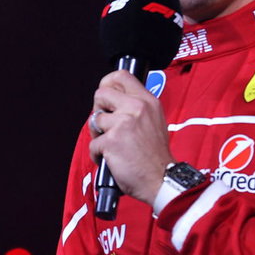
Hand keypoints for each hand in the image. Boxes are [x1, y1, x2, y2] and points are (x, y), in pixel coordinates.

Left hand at [88, 69, 172, 204]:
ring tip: (111, 145)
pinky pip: (93, 144)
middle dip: (98, 109)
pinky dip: (98, 155)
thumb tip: (113, 102)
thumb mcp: (154, 121)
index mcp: (147, 101)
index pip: (121, 76)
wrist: (161, 178)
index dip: (107, 83)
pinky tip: (111, 160)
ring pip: (94, 119)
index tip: (106, 97)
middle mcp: (136, 108)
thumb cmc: (156, 156)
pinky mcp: (111, 141)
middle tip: (106, 124)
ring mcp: (123, 123)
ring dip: (98, 135)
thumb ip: (136, 108)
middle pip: (100, 93)